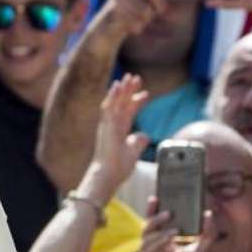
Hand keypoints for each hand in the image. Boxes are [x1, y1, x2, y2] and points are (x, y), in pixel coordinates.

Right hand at [88, 74, 150, 192]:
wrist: (108, 175)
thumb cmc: (118, 167)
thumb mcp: (133, 152)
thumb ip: (138, 142)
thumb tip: (144, 135)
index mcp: (118, 130)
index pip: (128, 111)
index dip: (136, 102)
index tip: (145, 94)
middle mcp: (112, 125)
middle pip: (122, 103)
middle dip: (129, 90)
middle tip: (136, 77)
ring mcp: (108, 124)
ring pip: (115, 102)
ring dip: (121, 89)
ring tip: (128, 77)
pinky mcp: (106, 126)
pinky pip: (109, 107)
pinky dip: (113, 96)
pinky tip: (117, 85)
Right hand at [137, 198, 215, 251]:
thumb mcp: (199, 250)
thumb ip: (205, 233)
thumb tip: (209, 214)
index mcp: (161, 244)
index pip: (155, 224)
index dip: (154, 211)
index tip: (156, 198)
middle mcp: (151, 249)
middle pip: (148, 227)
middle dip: (155, 217)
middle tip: (167, 210)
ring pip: (148, 237)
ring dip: (160, 230)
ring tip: (173, 227)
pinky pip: (147, 250)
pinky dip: (158, 242)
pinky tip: (169, 238)